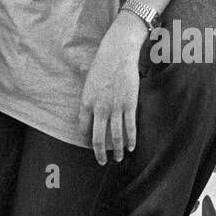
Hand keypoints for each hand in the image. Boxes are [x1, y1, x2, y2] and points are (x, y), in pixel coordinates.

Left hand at [78, 26, 140, 163]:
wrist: (118, 54)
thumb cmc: (102, 65)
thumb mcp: (89, 84)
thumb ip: (90, 100)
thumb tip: (92, 113)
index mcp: (86, 103)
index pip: (84, 129)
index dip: (87, 140)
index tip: (91, 145)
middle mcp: (99, 109)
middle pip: (98, 138)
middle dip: (100, 153)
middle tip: (102, 161)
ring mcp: (115, 108)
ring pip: (115, 137)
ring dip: (117, 151)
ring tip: (119, 159)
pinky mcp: (129, 105)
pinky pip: (130, 127)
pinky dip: (131, 140)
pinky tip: (131, 147)